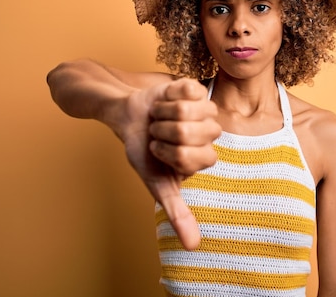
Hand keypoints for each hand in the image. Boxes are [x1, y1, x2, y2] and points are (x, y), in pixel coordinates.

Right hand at [116, 78, 220, 249]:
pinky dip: (168, 96)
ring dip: (165, 114)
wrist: (126, 116)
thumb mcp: (157, 183)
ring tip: (159, 117)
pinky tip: (165, 100)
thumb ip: (177, 212)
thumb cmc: (141, 150)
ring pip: (191, 110)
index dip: (172, 152)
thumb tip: (193, 247)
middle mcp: (209, 134)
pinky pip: (188, 90)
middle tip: (158, 133)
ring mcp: (205, 110)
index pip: (199, 156)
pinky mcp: (196, 88)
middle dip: (166, 132)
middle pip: (194, 132)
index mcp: (204, 158)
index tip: (159, 152)